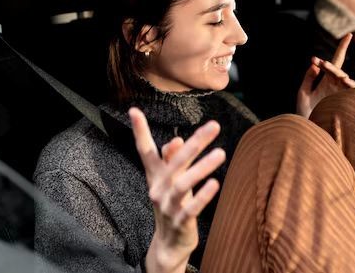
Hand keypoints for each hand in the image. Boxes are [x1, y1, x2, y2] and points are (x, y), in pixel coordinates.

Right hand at [129, 108, 225, 272]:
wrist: (169, 243)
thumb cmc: (175, 204)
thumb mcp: (172, 180)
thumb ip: (173, 160)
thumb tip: (176, 140)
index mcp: (156, 176)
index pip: (145, 150)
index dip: (139, 131)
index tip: (134, 111)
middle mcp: (159, 188)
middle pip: (175, 162)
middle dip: (195, 142)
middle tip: (214, 126)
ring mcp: (168, 206)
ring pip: (183, 184)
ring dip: (202, 167)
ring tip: (221, 153)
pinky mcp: (180, 222)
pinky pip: (191, 208)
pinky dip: (202, 196)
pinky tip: (215, 183)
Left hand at [296, 33, 354, 118]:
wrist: (312, 130)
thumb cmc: (306, 113)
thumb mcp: (304, 94)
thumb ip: (308, 79)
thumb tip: (314, 65)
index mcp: (326, 82)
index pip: (328, 66)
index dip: (323, 60)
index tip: (313, 58)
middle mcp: (336, 85)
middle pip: (336, 71)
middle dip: (330, 65)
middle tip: (321, 63)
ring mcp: (342, 92)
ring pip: (344, 78)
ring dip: (338, 73)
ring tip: (330, 71)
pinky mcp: (347, 101)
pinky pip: (352, 90)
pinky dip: (350, 85)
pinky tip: (345, 80)